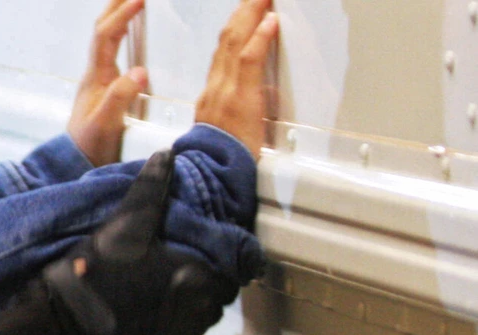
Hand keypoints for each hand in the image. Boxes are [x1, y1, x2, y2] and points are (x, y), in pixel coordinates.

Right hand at [36, 151, 245, 334]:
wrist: (55, 330)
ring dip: (176, 317)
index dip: (214, 260)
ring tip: (141, 304)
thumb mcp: (120, 226)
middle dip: (193, 288)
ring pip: (191, 329)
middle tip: (158, 278)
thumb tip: (167, 155)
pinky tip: (133, 332)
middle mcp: (198, 318)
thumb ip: (151, 191)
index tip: (192, 258)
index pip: (231, 269)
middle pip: (210, 300)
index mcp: (199, 278)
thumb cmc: (90, 274)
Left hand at [68, 0, 147, 166]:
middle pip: (103, 31)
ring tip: (131, 2)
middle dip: (115, 6)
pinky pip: (114, 53)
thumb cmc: (88, 147)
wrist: (77, 164)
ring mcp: (101, 81)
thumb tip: (139, 72)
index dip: (121, 15)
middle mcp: (96, 75)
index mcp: (96, 78)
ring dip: (118, 18)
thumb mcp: (106, 123)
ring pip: (107, 40)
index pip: (106, 36)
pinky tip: (131, 37)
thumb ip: (120, 97)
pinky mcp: (108, 90)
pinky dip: (123, 36)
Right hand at [194, 0, 278, 157]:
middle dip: (242, 12)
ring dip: (250, 15)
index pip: (223, 52)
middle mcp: (216, 87)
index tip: (245, 10)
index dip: (235, 28)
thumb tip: (252, 100)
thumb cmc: (218, 159)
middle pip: (227, 40)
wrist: (208, 174)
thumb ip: (233, 111)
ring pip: (235, 43)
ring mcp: (226, 90)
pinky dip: (259, 38)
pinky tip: (269, 21)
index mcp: (212, 94)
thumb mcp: (220, 130)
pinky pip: (249, 61)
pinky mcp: (239, 98)